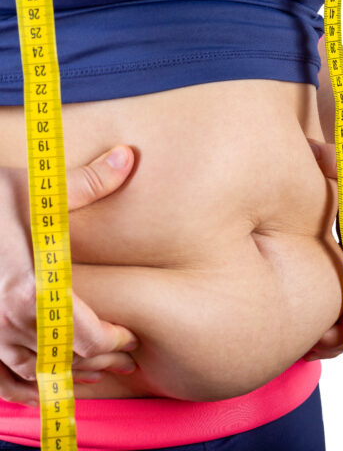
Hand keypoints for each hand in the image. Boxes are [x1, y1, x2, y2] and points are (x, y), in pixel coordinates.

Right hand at [0, 145, 138, 406]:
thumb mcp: (34, 189)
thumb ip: (86, 181)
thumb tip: (129, 155)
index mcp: (27, 287)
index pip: (81, 333)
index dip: (111, 339)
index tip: (130, 334)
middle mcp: (3, 319)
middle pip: (64, 357)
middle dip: (100, 358)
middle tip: (127, 355)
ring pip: (36, 372)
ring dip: (72, 373)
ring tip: (102, 367)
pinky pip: (4, 382)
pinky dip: (32, 386)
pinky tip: (54, 378)